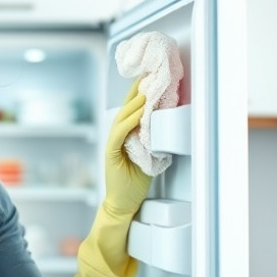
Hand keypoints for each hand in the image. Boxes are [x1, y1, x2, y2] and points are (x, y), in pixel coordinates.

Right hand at [104, 79, 151, 215]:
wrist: (123, 203)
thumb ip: (152, 140)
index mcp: (127, 136)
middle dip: (136, 91)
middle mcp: (118, 137)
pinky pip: (119, 134)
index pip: (132, 110)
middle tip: (147, 74)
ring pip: (122, 118)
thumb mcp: (149, 157)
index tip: (150, 77)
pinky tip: (137, 114)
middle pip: (126, 109)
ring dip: (134, 104)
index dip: (140, 93)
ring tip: (144, 90)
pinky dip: (128, 123)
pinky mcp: (111, 154)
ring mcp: (113, 145)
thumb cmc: (135, 183)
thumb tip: (166, 124)